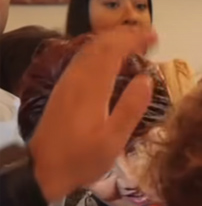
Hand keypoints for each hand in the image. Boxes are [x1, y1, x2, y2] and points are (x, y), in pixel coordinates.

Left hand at [29, 26, 157, 200]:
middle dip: (124, 36)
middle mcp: (77, 78)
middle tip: (148, 38)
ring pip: (89, 50)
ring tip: (133, 44)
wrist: (44, 169)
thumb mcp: (114, 139)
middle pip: (99, 45)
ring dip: (112, 42)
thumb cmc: (82, 158)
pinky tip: (111, 61)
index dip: (133, 39)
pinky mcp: (63, 90)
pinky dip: (100, 53)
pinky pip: (83, 60)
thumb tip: (146, 79)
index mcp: (91, 87)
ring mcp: (67, 82)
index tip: (154, 38)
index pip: (113, 50)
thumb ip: (131, 107)